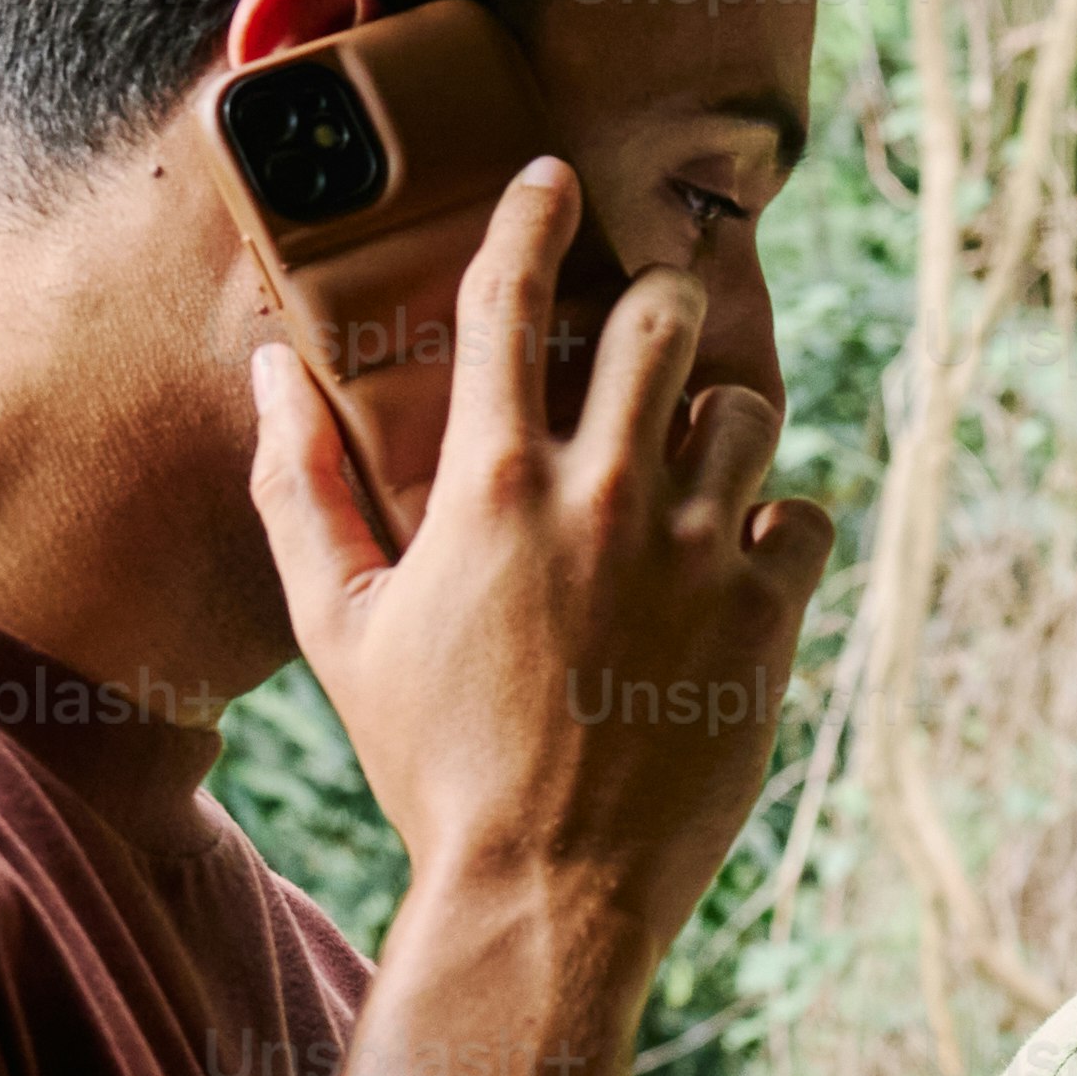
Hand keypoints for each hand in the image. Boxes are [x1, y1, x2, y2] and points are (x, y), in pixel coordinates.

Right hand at [252, 157, 830, 973]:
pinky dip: (781, 525)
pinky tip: (741, 561)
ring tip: (692, 467)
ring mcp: (699, 553)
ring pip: (746, 410)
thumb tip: (269, 373)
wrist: (545, 893)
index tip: (556, 182)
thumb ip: (301, 489)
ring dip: (721, 421)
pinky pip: (808, 515)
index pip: (514, 298)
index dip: (535, 219)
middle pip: (664, 321)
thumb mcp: (339, 629)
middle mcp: (605, 496)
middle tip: (653, 335)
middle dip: (663, 306)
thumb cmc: (429, 764)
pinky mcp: (768, 616)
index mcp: (492, 485)